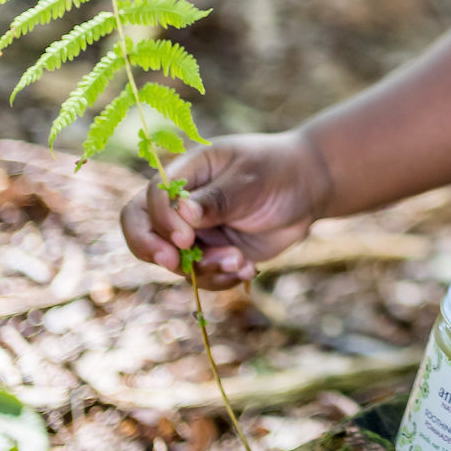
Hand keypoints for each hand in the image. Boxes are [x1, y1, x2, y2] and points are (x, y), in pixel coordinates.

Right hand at [120, 131, 332, 288]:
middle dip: (153, 250)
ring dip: (203, 269)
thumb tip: (183, 212)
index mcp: (187, 172)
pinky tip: (248, 269)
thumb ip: (218, 197)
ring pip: (174, 261)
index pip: (151, 199)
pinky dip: (221, 278)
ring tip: (240, 260)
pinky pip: (201, 276)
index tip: (187, 238)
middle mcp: (182, 203)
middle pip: (141, 229)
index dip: (162, 221)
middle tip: (176, 264)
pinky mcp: (212, 253)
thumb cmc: (278, 171)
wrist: (308, 188)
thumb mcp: (251, 179)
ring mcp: (195, 230)